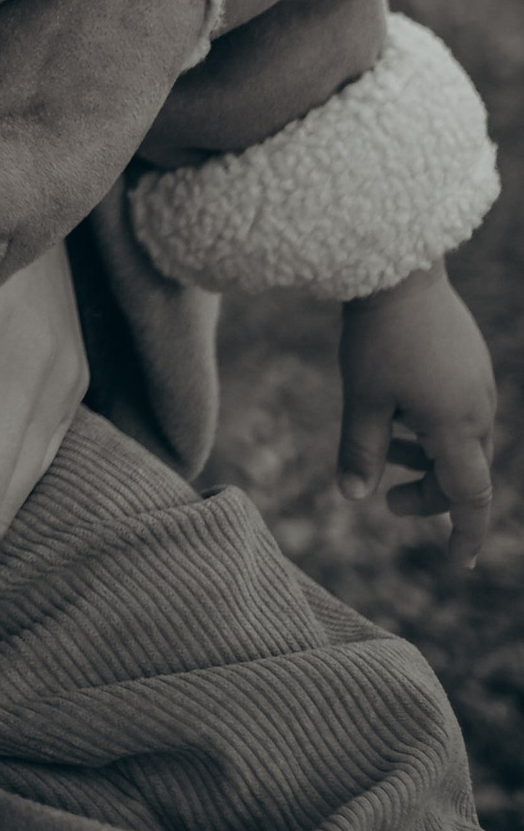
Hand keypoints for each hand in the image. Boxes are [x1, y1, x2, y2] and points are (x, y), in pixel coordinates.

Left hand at [338, 263, 496, 569]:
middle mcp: (478, 407)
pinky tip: (398, 409)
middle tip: (388, 502)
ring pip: (461, 442)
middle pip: (464, 472)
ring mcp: (478, 382)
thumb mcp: (362, 397)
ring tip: (385, 447)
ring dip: (428, 458)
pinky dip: (433, 428)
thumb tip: (352, 498)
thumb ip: (361, 451)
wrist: (398, 267)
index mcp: (456, 425)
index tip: (459, 563)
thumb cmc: (376, 334)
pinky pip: (460, 411)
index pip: (471, 497)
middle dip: (431, 494)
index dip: (466, 534)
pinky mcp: (471, 361)